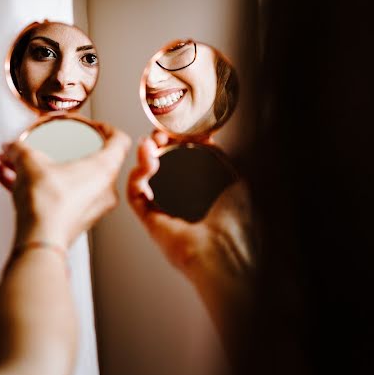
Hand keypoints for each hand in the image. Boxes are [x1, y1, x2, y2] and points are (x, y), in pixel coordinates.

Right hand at [0, 122, 130, 247]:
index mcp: (104, 169)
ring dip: (42, 170)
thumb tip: (12, 147)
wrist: (38, 241)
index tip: (93, 126)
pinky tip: (10, 179)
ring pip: (66, 181)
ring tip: (16, 164)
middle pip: (88, 162)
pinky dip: (37, 187)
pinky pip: (56, 197)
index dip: (106, 129)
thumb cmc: (47, 205)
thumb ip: (19, 149)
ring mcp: (89, 209)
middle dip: (60, 152)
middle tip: (46, 146)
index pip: (119, 141)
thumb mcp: (29, 162)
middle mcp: (103, 191)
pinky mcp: (73, 222)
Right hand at [127, 132, 253, 319]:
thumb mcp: (236, 175)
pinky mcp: (149, 218)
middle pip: (160, 164)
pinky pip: (135, 193)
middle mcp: (181, 198)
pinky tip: (147, 161)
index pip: (181, 158)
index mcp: (201, 188)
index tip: (176, 128)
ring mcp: (164, 207)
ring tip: (151, 143)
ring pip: (145, 176)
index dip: (175, 141)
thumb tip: (208, 134)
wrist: (225, 247)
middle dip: (157, 144)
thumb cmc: (237, 220)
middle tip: (160, 133)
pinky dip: (137, 175)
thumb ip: (220, 156)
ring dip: (145, 156)